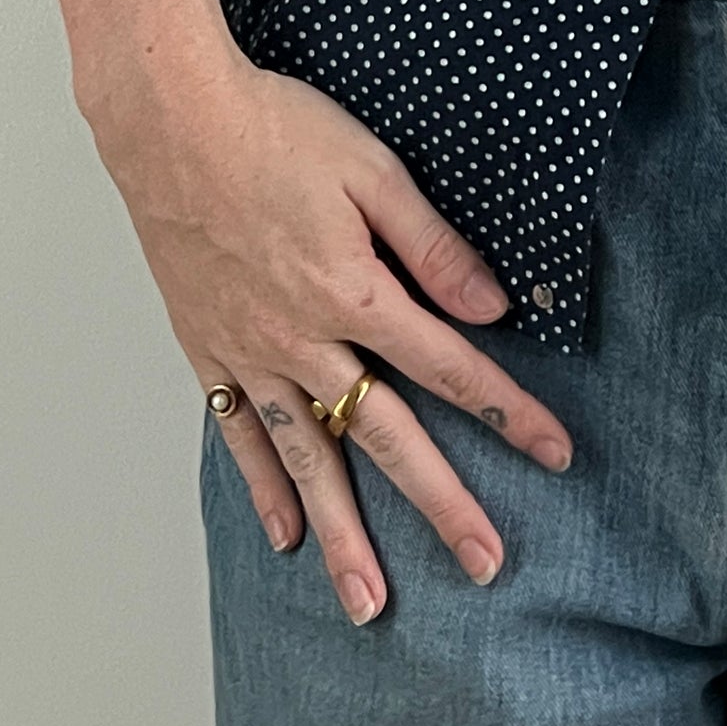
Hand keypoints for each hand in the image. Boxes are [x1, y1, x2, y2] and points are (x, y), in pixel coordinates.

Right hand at [83, 34, 574, 624]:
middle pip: (386, 436)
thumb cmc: (274, 130)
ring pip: (308, 459)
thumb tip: (491, 305)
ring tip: (370, 601)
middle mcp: (303, 340)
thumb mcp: (372, 170)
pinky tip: (284, 535)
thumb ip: (433, 244)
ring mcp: (251, 352)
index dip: (509, 412)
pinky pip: (240, 433)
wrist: (169, 123)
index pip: (450, 367)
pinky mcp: (208, 348)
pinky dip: (262, 488)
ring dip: (343, 534)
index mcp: (354, 293)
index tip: (556, 453)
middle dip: (441, 505)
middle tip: (484, 565)